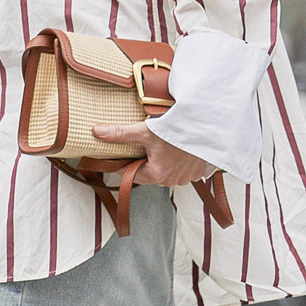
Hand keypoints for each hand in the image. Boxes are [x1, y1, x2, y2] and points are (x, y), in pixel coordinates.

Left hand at [89, 121, 215, 187]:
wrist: (209, 125)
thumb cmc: (179, 129)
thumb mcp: (146, 131)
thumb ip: (120, 134)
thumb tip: (96, 132)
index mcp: (157, 174)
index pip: (130, 174)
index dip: (122, 164)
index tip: (117, 156)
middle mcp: (171, 180)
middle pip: (148, 174)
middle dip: (142, 162)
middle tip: (141, 146)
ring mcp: (186, 177)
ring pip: (164, 173)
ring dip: (160, 163)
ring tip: (160, 146)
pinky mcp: (197, 172)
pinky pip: (181, 171)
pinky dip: (176, 162)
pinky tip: (175, 150)